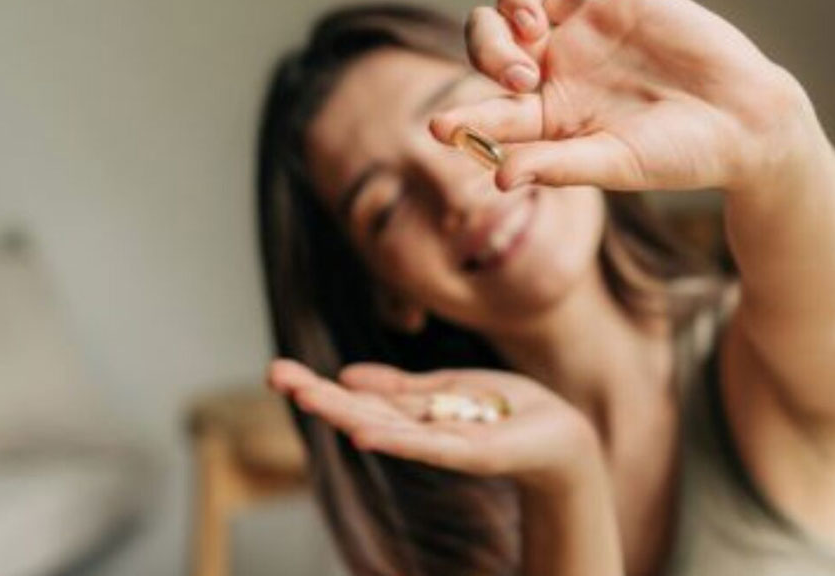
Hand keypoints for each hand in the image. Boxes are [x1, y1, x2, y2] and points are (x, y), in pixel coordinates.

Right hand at [266, 359, 602, 492]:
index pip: (357, 397)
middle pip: (361, 410)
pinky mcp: (471, 452)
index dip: (319, 385)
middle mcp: (419, 431)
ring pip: (385, 426)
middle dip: (318, 394)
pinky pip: (427, 446)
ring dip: (344, 411)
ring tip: (306, 396)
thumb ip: (401, 386)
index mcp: (413, 413)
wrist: (560, 435)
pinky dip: (395, 438)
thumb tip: (347, 375)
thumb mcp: (447, 388)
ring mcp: (442, 444)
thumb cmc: (506, 411)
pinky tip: (363, 430)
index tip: (278, 370)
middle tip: (274, 375)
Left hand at [429, 0, 824, 194]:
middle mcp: (553, 71)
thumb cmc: (680, 154)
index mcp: (547, 117)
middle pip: (491, 50)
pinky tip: (536, 4)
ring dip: (508, 16)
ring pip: (514, 9)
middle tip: (519, 75)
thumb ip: (558, 165)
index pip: (492, 113)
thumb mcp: (615, 163)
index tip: (439, 129)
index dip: (464, 119)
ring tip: (530, 29)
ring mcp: (578, 30)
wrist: (745, 119)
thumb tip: (499, 179)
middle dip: (489, 57)